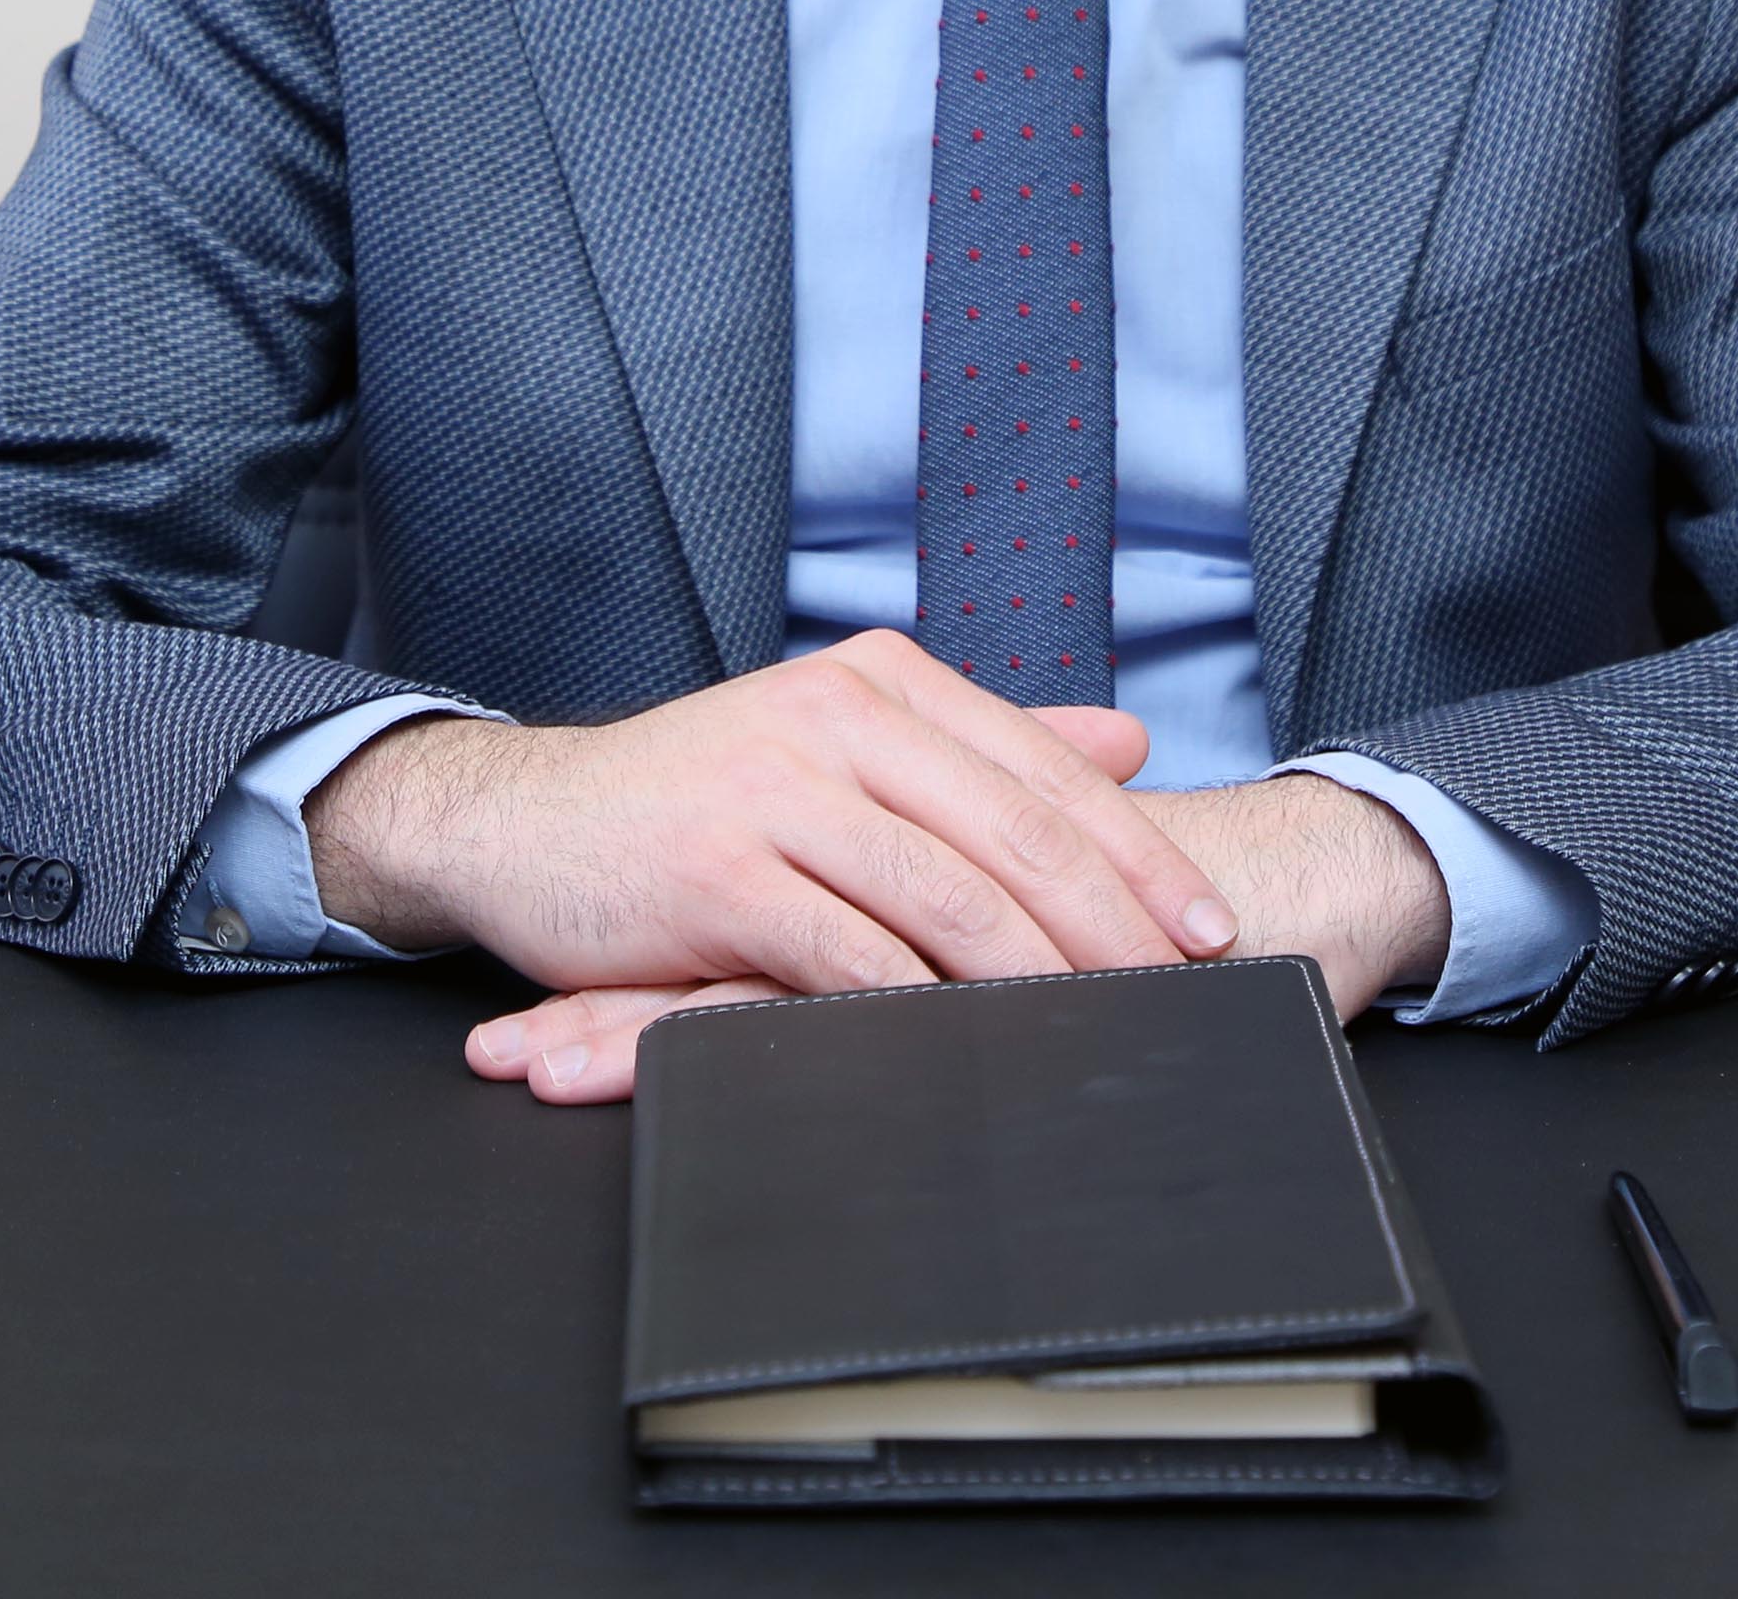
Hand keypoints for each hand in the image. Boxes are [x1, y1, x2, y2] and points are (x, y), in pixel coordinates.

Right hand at [461, 770, 1455, 1107]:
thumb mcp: (841, 746)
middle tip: (1187, 992)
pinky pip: (849, 955)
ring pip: (948, 894)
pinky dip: (922, 1011)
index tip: (1212, 928)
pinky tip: (974, 1055)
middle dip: (1116, 923)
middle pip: (1015, 830)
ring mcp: (777, 792)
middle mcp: (837, 719)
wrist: (526, 823)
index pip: (1045, 770)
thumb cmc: (699, 800)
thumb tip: (1125, 741)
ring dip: (1039, 975)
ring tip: (1104, 1034)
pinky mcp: (721, 872)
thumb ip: (980, 745)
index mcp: (881, 682)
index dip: (1139, 855)